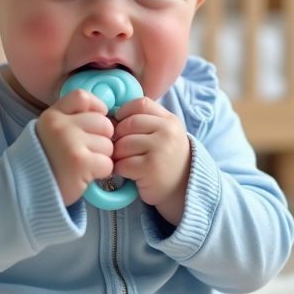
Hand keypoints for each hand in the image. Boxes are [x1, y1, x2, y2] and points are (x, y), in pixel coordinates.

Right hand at [37, 89, 115, 205]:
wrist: (27, 190)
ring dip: (102, 157)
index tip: (94, 124)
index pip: (83, 97)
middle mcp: (61, 126)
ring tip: (83, 165)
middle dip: (102, 139)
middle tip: (87, 152)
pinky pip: (107, 163)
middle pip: (103, 123)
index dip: (96, 108)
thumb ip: (71, 119)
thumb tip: (106, 116)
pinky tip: (86, 175)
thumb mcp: (50, 131)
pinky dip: (101, 172)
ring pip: (108, 145)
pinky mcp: (81, 163)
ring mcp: (71, 144)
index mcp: (52, 115)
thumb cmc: (45, 160)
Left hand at [112, 98, 190, 224]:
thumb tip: (111, 118)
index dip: (125, 112)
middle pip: (128, 124)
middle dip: (118, 137)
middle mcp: (167, 132)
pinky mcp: (151, 168)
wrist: (182, 189)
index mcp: (170, 120)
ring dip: (117, 155)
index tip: (120, 123)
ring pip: (123, 144)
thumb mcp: (164, 135)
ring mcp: (160, 149)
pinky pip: (123, 163)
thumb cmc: (166, 159)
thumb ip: (145, 121)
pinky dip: (119, 169)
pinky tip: (126, 172)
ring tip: (124, 161)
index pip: (141, 104)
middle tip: (120, 148)